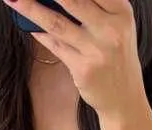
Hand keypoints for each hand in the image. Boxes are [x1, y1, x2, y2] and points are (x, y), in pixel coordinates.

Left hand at [3, 0, 145, 121]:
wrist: (124, 98)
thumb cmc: (116, 56)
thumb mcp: (116, 25)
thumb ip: (96, 7)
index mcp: (121, 11)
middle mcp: (111, 28)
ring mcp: (96, 50)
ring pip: (57, 23)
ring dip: (32, 9)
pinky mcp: (83, 68)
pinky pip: (55, 45)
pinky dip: (39, 33)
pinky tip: (27, 24)